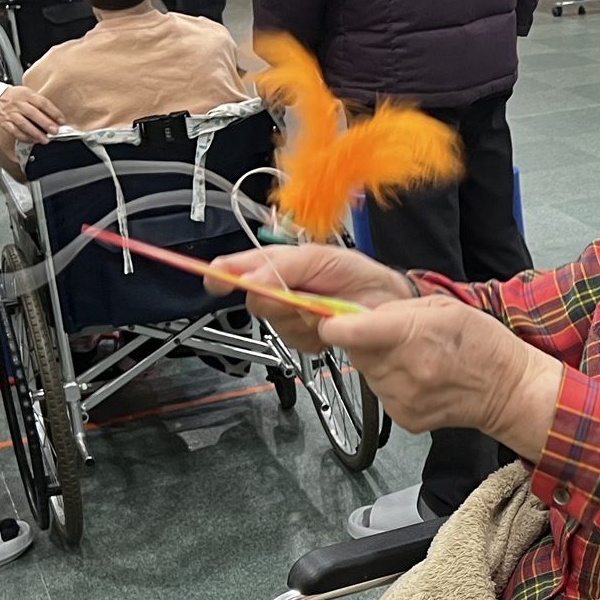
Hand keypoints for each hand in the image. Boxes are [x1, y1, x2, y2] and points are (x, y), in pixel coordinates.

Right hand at [0, 86, 62, 143]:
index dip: (53, 112)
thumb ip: (40, 102)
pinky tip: (33, 140)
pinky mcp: (5, 122)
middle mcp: (18, 104)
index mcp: (26, 94)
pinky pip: (15, 131)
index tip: (62, 121)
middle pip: (33, 114)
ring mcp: (10, 113)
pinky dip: (24, 137)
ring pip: (23, 124)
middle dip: (45, 123)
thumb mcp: (28, 93)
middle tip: (55, 131)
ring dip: (36, 133)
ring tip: (45, 140)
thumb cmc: (16, 96)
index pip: (42, 103)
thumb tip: (56, 116)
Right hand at [208, 243, 414, 352]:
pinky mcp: (304, 339)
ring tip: (323, 306)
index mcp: (275, 264)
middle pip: (255, 302)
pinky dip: (314, 334)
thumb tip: (251, 280)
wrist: (384, 300)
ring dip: (301, 317)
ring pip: (276, 324)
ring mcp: (290, 317)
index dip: (222, 275)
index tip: (215, 280)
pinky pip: (296, 341)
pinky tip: (327, 323)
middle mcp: (277, 290)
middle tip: (301, 294)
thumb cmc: (354, 272)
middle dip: (279, 299)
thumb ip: (281, 267)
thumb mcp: (318, 257)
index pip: (236, 269)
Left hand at [316, 295, 563, 459]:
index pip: (349, 332)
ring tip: (413, 358)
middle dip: (365, 340)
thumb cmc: (484, 346)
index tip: (334, 321)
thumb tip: (364, 313)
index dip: (335, 324)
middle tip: (395, 336)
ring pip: (366, 372)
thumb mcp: (446, 308)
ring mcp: (402, 399)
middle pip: (355, 351)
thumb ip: (399, 309)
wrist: (509, 392)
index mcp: (414, 336)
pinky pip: (381, 392)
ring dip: (379, 362)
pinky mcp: (402, 417)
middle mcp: (405, 371)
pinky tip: (418, 378)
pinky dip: (391, 383)